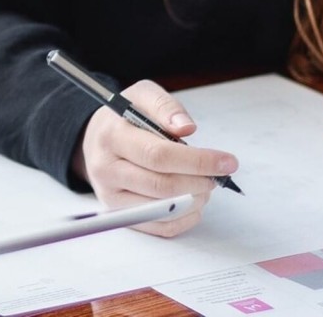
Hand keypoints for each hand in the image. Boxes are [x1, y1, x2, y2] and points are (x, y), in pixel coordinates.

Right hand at [72, 80, 237, 236]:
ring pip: (161, 209)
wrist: (96, 138)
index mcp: (112, 136)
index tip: (226, 162)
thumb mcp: (143, 95)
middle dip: (199, 182)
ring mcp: (110, 195)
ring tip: (206, 185)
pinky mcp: (118, 214)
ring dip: (194, 200)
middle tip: (218, 175)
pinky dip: (183, 218)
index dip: (197, 161)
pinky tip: (194, 201)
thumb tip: (187, 128)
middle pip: (161, 185)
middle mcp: (106, 169)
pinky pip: (156, 226)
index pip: (158, 155)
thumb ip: (166, 107)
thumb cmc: (125, 117)